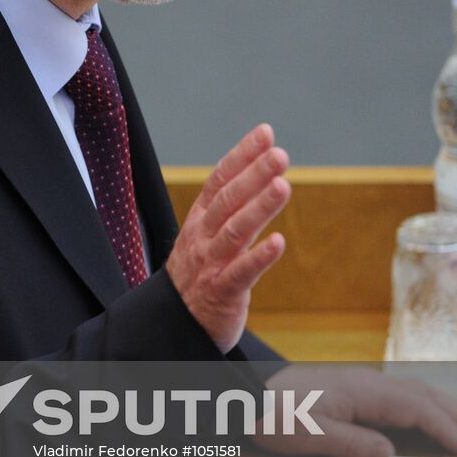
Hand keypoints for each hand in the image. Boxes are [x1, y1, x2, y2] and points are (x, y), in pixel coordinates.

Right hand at [165, 123, 290, 353]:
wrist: (173, 323)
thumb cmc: (200, 273)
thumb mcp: (208, 234)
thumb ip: (232, 207)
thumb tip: (262, 168)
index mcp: (200, 218)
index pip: (220, 179)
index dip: (243, 155)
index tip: (266, 133)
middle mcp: (203, 236)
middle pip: (228, 200)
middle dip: (254, 174)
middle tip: (280, 154)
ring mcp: (210, 264)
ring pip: (234, 231)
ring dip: (259, 207)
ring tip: (283, 185)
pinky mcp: (222, 292)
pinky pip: (241, 273)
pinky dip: (259, 257)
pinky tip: (278, 242)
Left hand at [254, 365, 456, 456]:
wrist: (247, 391)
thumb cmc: (275, 413)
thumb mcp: (309, 434)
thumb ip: (352, 443)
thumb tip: (393, 453)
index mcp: (361, 390)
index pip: (414, 407)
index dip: (444, 426)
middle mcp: (365, 382)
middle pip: (421, 394)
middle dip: (456, 413)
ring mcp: (359, 383)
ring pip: (411, 392)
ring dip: (443, 407)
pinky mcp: (351, 389)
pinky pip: (398, 395)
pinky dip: (422, 405)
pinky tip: (426, 416)